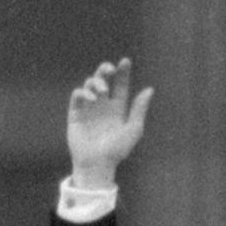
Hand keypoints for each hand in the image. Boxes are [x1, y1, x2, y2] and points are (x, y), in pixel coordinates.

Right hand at [67, 57, 153, 188]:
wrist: (98, 163)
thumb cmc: (118, 149)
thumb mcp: (133, 128)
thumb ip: (139, 109)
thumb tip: (149, 89)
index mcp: (118, 109)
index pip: (120, 86)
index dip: (123, 73)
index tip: (126, 61)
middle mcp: (103, 106)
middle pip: (103, 80)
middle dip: (105, 71)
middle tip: (109, 69)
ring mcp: (89, 108)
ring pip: (89, 85)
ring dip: (96, 83)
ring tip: (102, 91)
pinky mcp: (76, 113)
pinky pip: (77, 96)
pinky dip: (84, 92)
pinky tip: (92, 98)